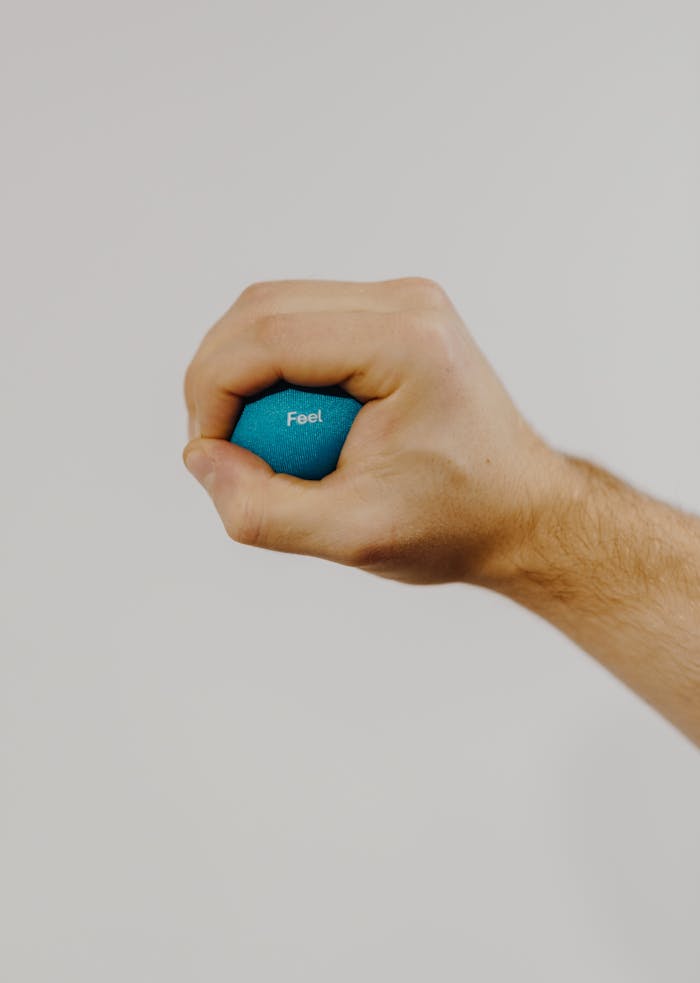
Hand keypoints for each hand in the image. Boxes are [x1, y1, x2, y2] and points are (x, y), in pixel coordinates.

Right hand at [183, 277, 565, 584]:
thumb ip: (260, 509)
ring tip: (262, 444)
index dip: (212, 393)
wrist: (520, 513)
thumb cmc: (453, 525)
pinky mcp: (392, 317)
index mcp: (407, 343)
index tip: (209, 457)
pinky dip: (274, 372)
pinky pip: (301, 324)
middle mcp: (406, 303)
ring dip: (242, 374)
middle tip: (222, 452)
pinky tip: (293, 426)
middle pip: (261, 308)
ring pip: (273, 309)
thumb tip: (201, 458)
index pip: (267, 336)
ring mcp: (402, 302)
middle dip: (218, 379)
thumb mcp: (351, 536)